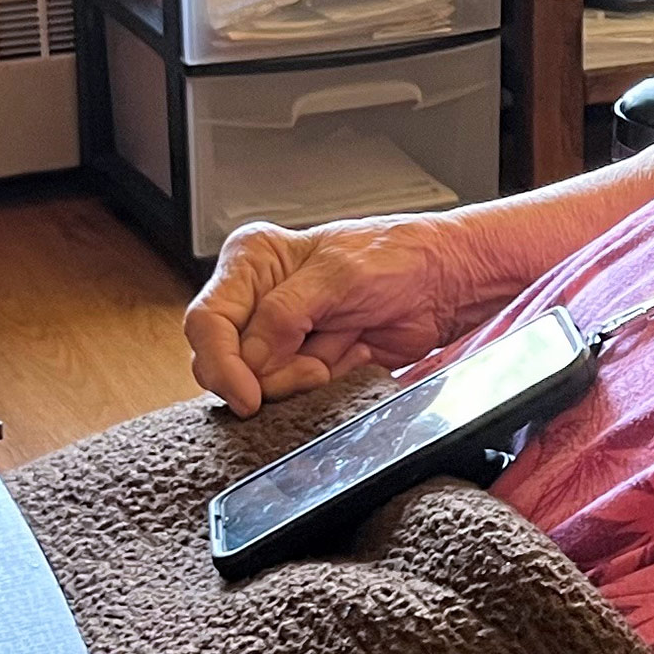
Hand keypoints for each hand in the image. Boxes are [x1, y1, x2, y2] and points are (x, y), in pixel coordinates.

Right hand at [185, 215, 491, 414]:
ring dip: (300, 381)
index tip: (249, 395)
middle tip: (316, 367)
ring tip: (343, 348)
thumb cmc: (399, 258)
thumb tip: (249, 357)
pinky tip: (350, 357)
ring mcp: (279, 335)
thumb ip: (286, 314)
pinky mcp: (304, 363)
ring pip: (257, 386)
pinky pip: (292, 396)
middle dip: (269, 377)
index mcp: (252, 261)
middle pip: (222, 362)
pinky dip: (321, 387)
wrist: (446, 283)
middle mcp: (256, 298)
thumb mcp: (339, 276)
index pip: (207, 322)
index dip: (222, 364)